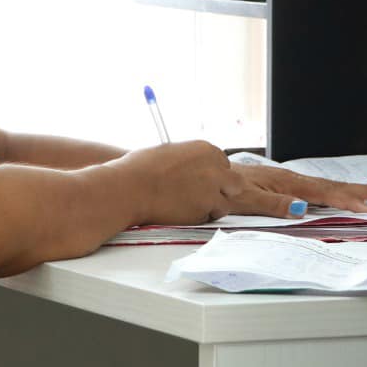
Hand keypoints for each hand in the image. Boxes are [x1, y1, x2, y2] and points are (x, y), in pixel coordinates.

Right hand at [115, 141, 242, 225]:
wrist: (130, 187)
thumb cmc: (141, 169)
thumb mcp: (170, 152)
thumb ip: (190, 160)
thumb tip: (193, 169)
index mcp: (205, 148)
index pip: (223, 163)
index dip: (214, 174)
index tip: (203, 180)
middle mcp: (214, 167)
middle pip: (235, 183)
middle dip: (223, 190)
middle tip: (205, 196)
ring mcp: (212, 189)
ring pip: (226, 203)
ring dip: (212, 206)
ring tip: (190, 206)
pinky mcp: (206, 209)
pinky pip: (210, 217)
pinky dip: (201, 217)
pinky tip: (183, 212)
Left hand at [227, 162, 366, 217]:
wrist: (197, 178)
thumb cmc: (219, 189)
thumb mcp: (242, 199)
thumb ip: (272, 204)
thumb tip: (302, 208)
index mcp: (283, 183)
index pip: (323, 193)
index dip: (348, 200)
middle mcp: (288, 181)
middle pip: (331, 187)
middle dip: (362, 192)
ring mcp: (286, 183)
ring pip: (325, 187)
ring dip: (352, 191)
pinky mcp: (280, 186)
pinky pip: (314, 189)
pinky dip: (333, 192)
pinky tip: (340, 196)